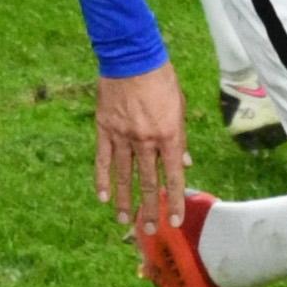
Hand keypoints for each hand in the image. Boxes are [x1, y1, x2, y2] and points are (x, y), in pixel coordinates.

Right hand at [94, 63, 190, 235]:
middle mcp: (146, 141)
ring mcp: (123, 136)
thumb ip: (180, 138)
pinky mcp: (105, 129)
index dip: (174, 200)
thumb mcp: (179, 106)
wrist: (132, 57)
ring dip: (124, 201)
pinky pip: (103, 160)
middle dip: (149, 208)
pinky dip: (102, 179)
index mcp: (169, 135)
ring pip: (124, 176)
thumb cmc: (161, 79)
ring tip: (124, 221)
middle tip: (149, 230)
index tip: (175, 219)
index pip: (173, 176)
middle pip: (148, 181)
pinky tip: (102, 197)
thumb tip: (184, 163)